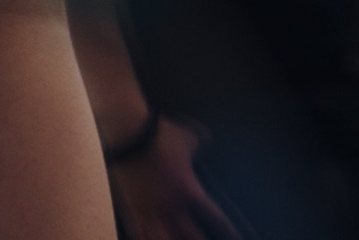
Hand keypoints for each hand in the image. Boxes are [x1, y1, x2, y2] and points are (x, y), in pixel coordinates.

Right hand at [105, 115, 239, 239]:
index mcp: (189, 190)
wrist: (127, 129)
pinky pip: (140, 235)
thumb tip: (210, 141)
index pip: (216, 219)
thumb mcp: (188, 137)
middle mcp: (172, 207)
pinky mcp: (132, 209)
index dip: (231, 234)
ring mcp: (150, 211)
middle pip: (193, 238)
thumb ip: (202, 144)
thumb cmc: (160, 132)